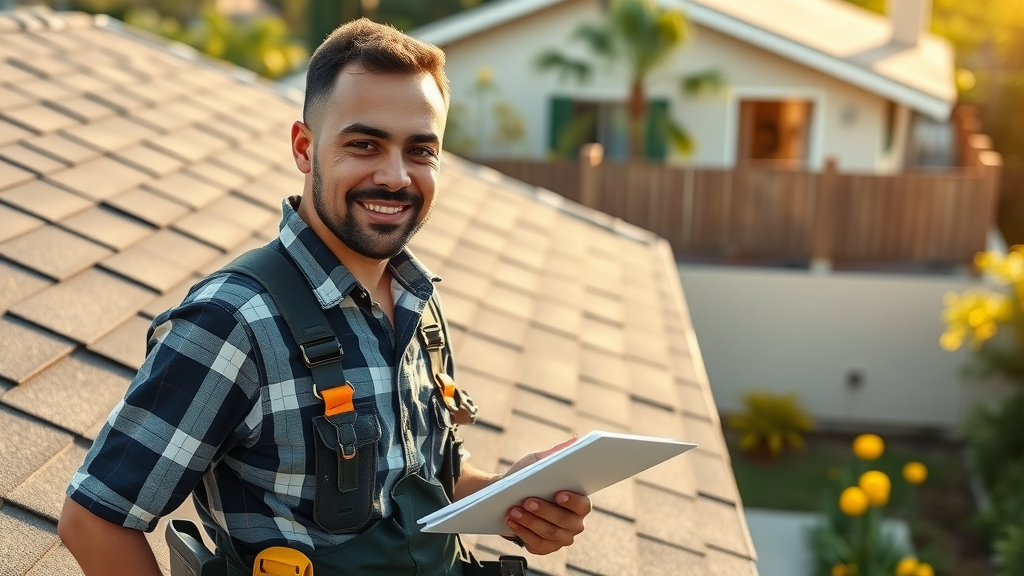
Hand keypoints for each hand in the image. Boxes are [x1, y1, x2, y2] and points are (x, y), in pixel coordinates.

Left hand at [502, 437, 591, 554]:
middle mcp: (575, 523)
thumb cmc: (525, 479)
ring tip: (514, 510)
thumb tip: (574, 440)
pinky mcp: (545, 547)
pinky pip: (537, 544)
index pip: (583, 505)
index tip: (558, 493)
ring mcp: (561, 538)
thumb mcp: (537, 463)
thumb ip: (555, 454)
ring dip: (530, 521)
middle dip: (545, 510)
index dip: (572, 501)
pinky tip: (512, 522)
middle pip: (565, 521)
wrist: (504, 497)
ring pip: (549, 533)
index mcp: (579, 503)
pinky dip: (523, 533)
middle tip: (527, 500)